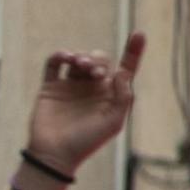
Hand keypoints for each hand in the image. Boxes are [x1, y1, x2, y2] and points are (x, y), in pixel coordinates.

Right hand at [25, 33, 144, 176]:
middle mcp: (90, 88)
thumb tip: (122, 73)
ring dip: (82, 56)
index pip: (125, 68)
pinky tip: (66, 57)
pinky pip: (54, 64)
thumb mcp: (114, 122)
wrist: (54, 155)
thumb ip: (123, 97)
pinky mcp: (50, 88)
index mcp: (109, 95)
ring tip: (81, 64)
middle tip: (95, 73)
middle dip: (99, 60)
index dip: (133, 51)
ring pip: (78, 59)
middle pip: (100, 60)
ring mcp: (70, 87)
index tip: (139, 34)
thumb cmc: (86, 142)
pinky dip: (60, 55)